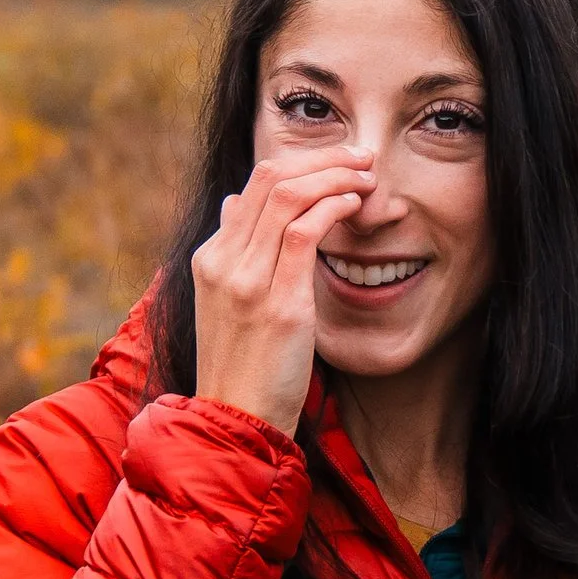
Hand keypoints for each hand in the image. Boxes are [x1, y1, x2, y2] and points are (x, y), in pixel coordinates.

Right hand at [190, 149, 376, 435]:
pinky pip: (306, 231)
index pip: (254, 185)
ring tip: (366, 177)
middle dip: (323, 158)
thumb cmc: (242, 365)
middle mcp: (222, 261)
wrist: (234, 420)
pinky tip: (356, 205)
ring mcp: (246, 280)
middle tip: (362, 158)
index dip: (302, 164)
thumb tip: (235, 204)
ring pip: (289, 195)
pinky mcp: (277, 303)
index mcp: (210, 258)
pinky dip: (335, 206)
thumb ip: (233, 250)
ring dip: (336, 176)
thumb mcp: (227, 301)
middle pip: (270, 178)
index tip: (338, 164)